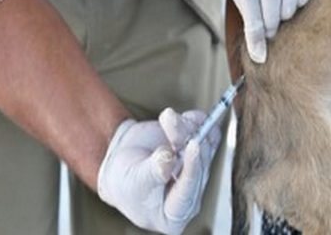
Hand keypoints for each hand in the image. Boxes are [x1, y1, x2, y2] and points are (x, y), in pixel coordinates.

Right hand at [97, 110, 221, 234]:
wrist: (121, 163)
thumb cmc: (126, 183)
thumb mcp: (135, 181)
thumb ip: (153, 172)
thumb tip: (168, 159)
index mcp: (176, 213)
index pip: (188, 191)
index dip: (192, 168)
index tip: (193, 146)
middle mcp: (192, 191)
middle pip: (199, 162)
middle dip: (184, 138)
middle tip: (168, 120)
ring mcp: (196, 168)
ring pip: (205, 143)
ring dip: (187, 126)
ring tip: (167, 118)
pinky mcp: (199, 149)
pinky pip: (209, 132)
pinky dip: (197, 121)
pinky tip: (184, 117)